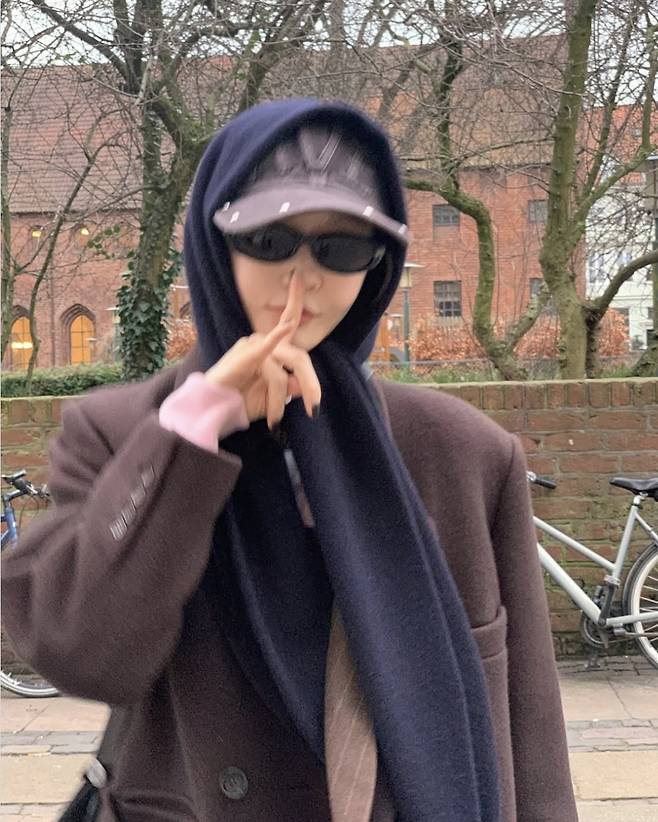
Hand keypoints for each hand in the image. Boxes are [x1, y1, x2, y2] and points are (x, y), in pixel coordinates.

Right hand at [205, 274, 321, 427]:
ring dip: (276, 400)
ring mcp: (252, 347)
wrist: (213, 410)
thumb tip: (304, 386)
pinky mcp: (245, 356)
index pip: (289, 320)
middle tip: (314, 408)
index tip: (299, 276)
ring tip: (272, 419)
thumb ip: (289, 389)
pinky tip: (286, 327)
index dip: (295, 298)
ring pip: (280, 373)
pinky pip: (266, 347)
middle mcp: (262, 342)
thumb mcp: (272, 398)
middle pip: (298, 359)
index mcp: (271, 347)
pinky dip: (277, 336)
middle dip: (310, 385)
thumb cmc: (240, 401)